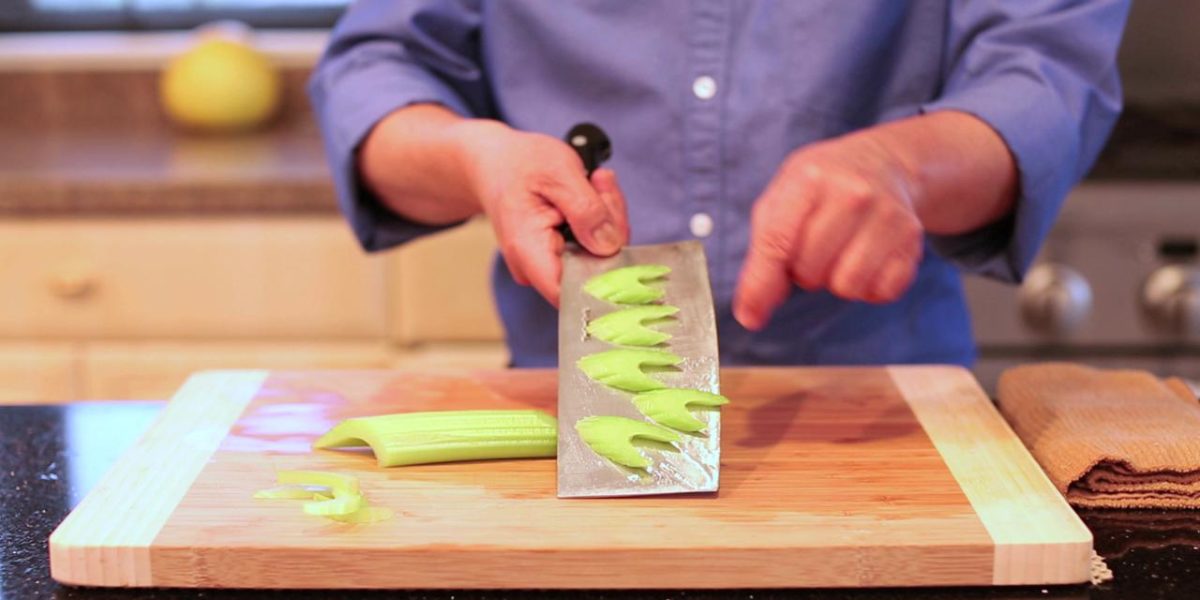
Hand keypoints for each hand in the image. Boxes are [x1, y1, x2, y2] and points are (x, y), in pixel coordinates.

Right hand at [455, 120, 629, 305]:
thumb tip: (610, 245)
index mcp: (528, 251)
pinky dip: (602, 218)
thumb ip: (586, 209)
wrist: (496, 163)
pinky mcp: (562, 257)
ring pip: (601, 256)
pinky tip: (592, 191)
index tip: (612, 227)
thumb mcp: (558, 172)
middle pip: (595, 269)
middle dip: (610, 225)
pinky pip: (596, 247)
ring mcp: (549, 265)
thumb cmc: (519, 164)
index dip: (605, 272)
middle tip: (600, 183)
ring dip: (608, 216)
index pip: (572, 293)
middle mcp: (536, 269)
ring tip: (593, 182)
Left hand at [733, 129, 924, 330]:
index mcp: (810, 179)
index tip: (750, 317)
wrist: (882, 163)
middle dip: (803, 271)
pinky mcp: (912, 239)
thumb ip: (762, 255)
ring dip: (836, 281)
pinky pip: (882, 292)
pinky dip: (869, 287)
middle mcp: (853, 193)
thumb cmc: (820, 189)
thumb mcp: (781, 201)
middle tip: (814, 247)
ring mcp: (888, 215)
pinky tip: (866, 260)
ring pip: (847, 286)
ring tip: (839, 252)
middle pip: (810, 271)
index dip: (761, 283)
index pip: (777, 242)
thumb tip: (752, 313)